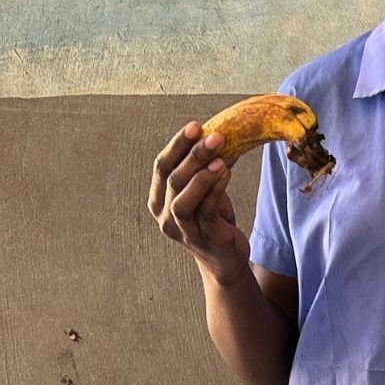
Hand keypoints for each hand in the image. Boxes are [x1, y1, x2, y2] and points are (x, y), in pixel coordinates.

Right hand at [147, 122, 250, 281]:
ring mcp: (183, 231)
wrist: (225, 259)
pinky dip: (215, 191)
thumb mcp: (204, 191)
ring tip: (221, 158)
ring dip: (201, 176)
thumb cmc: (213, 219)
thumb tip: (218, 132)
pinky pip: (206, 213)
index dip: (177, 145)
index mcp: (158, 200)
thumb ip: (204, 168)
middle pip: (172, 180)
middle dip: (193, 155)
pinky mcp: (205, 239)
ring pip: (183, 200)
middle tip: (215, 136)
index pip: (161, 167)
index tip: (195, 125)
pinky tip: (226, 174)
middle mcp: (164, 216)